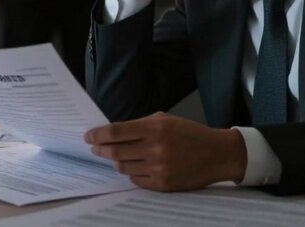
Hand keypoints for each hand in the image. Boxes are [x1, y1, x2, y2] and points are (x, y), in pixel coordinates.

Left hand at [84, 112, 246, 190]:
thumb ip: (140, 125)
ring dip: (116, 161)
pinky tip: (135, 166)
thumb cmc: (190, 134)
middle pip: (115, 151)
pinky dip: (132, 173)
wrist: (216, 154)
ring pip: (123, 167)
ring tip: (116, 156)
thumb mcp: (166, 120)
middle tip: (96, 148)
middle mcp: (155, 148)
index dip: (98, 135)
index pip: (116, 132)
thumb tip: (113, 132)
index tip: (88, 136)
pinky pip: (136, 180)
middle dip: (101, 149)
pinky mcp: (162, 184)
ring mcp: (158, 168)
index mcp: (155, 128)